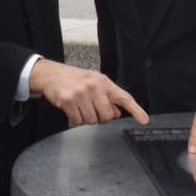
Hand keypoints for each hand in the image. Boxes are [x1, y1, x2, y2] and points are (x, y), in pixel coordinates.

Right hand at [29, 59, 149, 126]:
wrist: (51, 74)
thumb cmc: (74, 79)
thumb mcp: (94, 83)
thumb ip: (107, 97)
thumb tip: (117, 113)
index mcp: (104, 82)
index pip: (124, 97)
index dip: (136, 110)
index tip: (144, 120)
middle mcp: (94, 86)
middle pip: (107, 115)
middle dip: (100, 116)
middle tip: (92, 108)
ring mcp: (81, 94)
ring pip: (92, 120)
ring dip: (85, 118)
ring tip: (80, 106)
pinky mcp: (68, 101)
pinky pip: (78, 121)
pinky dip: (75, 119)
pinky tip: (71, 109)